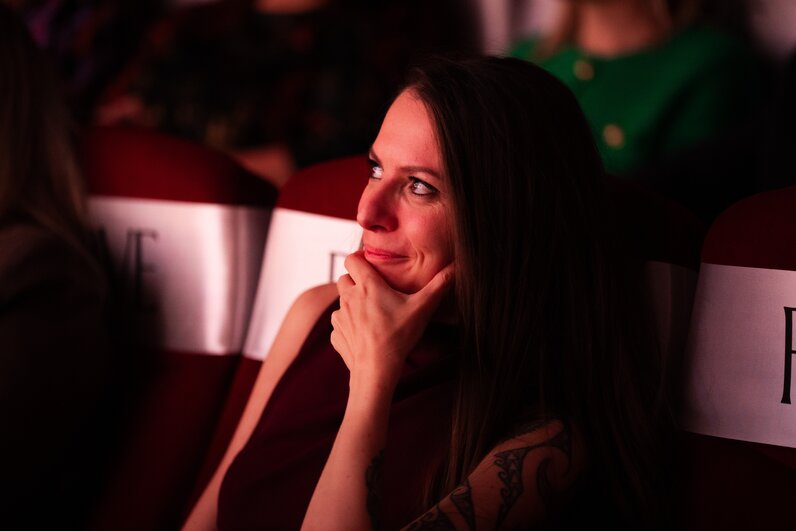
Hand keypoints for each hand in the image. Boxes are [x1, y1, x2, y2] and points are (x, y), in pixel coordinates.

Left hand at [330, 252, 453, 387]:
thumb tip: (458, 266)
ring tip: (371, 313)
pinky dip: (348, 325)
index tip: (372, 265)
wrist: (376, 370)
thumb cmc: (399, 336)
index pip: (352, 259)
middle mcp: (349, 298)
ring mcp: (340, 317)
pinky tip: (364, 333)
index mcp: (367, 286)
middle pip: (345, 278)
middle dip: (356, 280)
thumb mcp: (423, 308)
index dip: (360, 258)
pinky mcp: (336, 335)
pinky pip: (339, 324)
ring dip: (352, 303)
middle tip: (374, 290)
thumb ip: (440, 284)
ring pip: (342, 301)